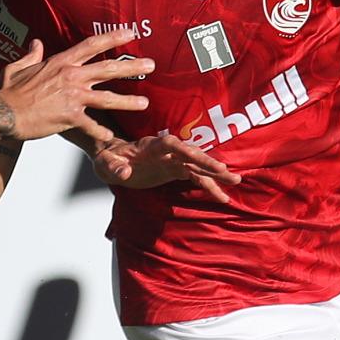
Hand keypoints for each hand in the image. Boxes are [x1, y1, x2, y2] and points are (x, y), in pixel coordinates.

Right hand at [0, 28, 153, 144]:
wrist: (3, 112)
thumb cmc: (9, 91)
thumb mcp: (18, 67)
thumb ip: (31, 55)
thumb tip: (36, 44)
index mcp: (61, 63)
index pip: (92, 46)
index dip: (113, 38)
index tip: (131, 34)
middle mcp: (71, 77)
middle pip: (108, 69)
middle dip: (132, 67)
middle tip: (151, 65)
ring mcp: (72, 97)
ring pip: (107, 98)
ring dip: (128, 102)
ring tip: (145, 104)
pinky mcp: (70, 117)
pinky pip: (92, 126)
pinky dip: (102, 132)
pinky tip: (111, 137)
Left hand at [92, 133, 240, 203]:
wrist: (111, 160)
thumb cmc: (108, 159)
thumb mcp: (105, 164)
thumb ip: (114, 168)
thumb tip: (124, 173)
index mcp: (150, 145)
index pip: (170, 144)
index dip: (184, 149)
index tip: (198, 156)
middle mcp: (165, 150)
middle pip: (191, 154)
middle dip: (208, 163)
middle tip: (226, 172)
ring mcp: (172, 160)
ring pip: (198, 166)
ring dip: (215, 174)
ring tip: (234, 182)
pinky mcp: (175, 170)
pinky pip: (195, 177)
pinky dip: (208, 185)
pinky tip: (221, 195)